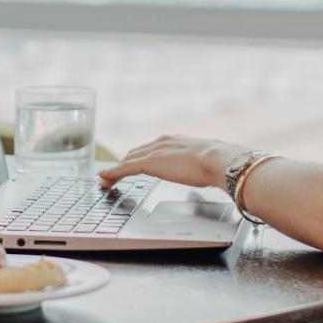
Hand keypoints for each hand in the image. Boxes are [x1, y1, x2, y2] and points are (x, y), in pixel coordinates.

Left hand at [97, 135, 245, 189]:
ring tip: (106, 180)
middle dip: (123, 164)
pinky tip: (105, 179)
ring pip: (128, 160)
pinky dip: (113, 173)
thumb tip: (206, 171)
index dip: (138, 158)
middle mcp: (162, 142)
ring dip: (116, 170)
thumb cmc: (218, 163)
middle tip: (113, 175)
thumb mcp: (205, 162)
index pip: (151, 149)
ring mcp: (155, 151)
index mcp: (175, 141)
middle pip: (136, 153)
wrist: (218, 160)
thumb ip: (199, 164)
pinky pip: (125, 168)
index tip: (131, 164)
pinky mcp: (149, 163)